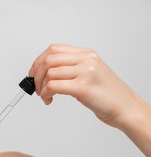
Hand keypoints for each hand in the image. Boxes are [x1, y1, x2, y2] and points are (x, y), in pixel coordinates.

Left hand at [29, 44, 147, 128]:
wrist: (124, 107)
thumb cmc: (106, 94)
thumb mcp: (90, 74)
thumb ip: (72, 69)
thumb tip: (47, 74)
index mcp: (86, 54)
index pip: (54, 49)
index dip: (38, 61)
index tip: (33, 73)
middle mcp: (86, 60)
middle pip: (49, 60)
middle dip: (36, 75)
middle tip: (36, 88)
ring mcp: (85, 72)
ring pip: (50, 73)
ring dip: (41, 86)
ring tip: (44, 96)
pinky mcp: (83, 87)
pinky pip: (54, 86)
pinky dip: (46, 93)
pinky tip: (48, 99)